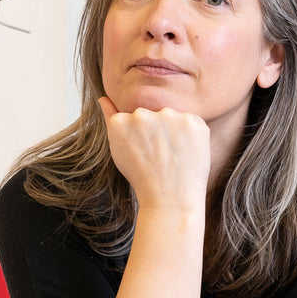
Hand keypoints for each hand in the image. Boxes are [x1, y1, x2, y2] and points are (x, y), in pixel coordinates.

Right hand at [99, 96, 210, 210]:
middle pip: (154, 114)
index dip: (143, 137)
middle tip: (161, 157)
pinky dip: (193, 135)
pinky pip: (193, 121)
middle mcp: (143, 114)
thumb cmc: (143, 177)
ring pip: (174, 117)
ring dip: (176, 130)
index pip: (135, 117)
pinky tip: (187, 153)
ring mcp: (169, 116)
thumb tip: (103, 98)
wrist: (170, 199)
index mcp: (122, 120)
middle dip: (159, 130)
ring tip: (174, 156)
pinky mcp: (193, 121)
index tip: (146, 153)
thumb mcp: (118, 149)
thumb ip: (110, 119)